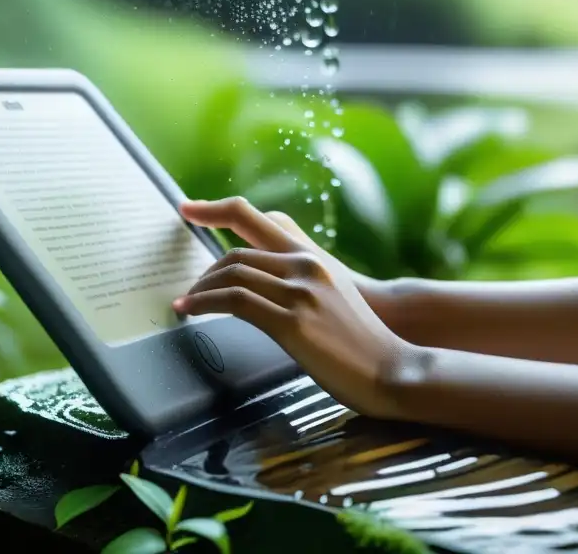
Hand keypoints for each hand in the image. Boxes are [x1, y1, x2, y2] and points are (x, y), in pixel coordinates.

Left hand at [175, 197, 421, 418]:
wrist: (392, 367)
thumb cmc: (359, 339)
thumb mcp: (331, 295)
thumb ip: (300, 282)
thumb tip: (264, 289)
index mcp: (310, 258)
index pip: (252, 218)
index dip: (213, 210)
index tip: (188, 209)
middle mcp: (304, 268)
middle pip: (236, 256)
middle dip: (205, 273)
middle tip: (191, 289)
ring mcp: (299, 294)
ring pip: (232, 277)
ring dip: (200, 291)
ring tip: (186, 304)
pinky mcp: (292, 322)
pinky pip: (235, 303)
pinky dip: (205, 305)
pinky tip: (192, 312)